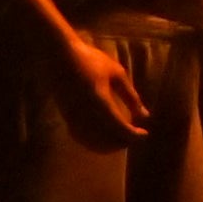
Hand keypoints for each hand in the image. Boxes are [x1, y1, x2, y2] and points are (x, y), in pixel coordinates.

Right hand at [50, 29, 153, 147]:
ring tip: (121, 136)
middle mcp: (86, 116)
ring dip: (110, 144)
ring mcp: (74, 119)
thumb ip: (131, 96)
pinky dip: (95, 142)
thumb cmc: (90, 60)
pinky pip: (82, 139)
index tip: (145, 133)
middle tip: (135, 134)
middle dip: (123, 141)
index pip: (120, 129)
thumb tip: (145, 116)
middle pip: (107, 141)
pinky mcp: (67, 119)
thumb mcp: (116, 74)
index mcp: (101, 103)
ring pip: (94, 143)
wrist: (58, 56)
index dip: (134, 136)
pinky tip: (103, 136)